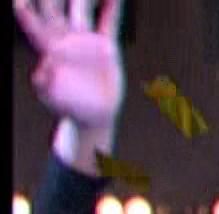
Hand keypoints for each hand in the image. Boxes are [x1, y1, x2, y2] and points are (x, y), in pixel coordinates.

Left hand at [15, 0, 124, 132]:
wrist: (94, 116)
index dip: (26, 8)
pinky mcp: (104, 47)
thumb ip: (44, 81)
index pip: (31, 21)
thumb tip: (45, 66)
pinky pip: (109, 23)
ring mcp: (84, 41)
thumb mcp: (51, 97)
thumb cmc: (69, 108)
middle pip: (53, 8)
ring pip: (80, 10)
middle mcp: (64, 39)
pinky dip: (112, 8)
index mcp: (47, 48)